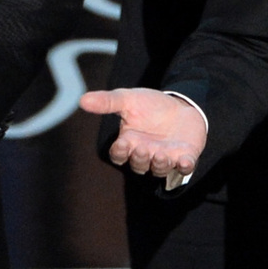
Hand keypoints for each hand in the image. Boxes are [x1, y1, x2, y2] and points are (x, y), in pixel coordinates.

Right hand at [80, 87, 207, 178]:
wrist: (180, 105)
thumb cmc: (150, 106)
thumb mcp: (128, 99)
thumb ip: (108, 102)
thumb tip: (82, 100)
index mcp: (129, 143)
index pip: (119, 155)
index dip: (120, 152)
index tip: (121, 144)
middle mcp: (145, 155)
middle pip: (138, 165)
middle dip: (139, 158)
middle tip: (142, 148)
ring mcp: (166, 158)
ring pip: (159, 169)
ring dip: (160, 165)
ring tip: (161, 155)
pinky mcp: (185, 157)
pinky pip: (184, 167)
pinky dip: (185, 166)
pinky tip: (185, 161)